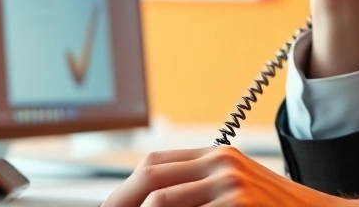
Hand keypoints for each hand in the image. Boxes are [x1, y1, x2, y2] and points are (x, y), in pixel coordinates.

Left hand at [102, 147, 358, 206]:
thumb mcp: (240, 194)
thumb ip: (201, 191)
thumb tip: (153, 201)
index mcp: (219, 157)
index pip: (154, 165)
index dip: (123, 189)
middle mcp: (222, 163)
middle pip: (149, 175)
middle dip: (118, 201)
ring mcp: (229, 184)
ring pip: (158, 200)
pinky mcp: (237, 204)